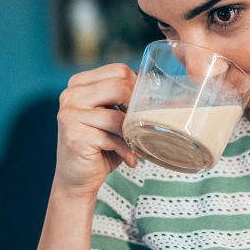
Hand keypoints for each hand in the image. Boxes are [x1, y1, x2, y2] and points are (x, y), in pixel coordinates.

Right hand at [54, 63, 138, 199]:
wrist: (77, 179)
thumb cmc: (100, 147)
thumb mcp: (116, 120)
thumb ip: (133, 104)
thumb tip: (179, 101)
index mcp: (80, 84)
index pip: (119, 70)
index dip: (138, 88)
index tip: (145, 107)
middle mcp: (71, 95)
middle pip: (120, 86)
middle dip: (138, 108)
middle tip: (143, 126)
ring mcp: (70, 115)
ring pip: (119, 116)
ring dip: (133, 134)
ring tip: (138, 146)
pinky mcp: (76, 136)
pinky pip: (114, 138)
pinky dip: (127, 150)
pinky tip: (130, 159)